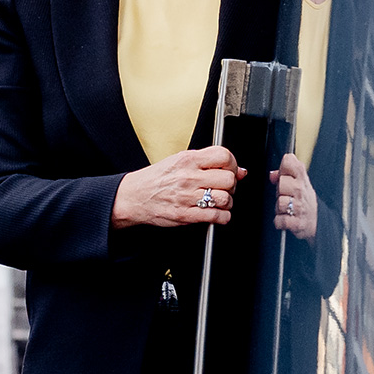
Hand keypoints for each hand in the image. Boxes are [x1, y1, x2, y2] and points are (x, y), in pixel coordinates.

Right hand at [113, 145, 245, 227]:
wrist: (134, 197)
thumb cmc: (156, 179)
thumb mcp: (180, 161)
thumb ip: (209, 163)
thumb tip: (240, 171)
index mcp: (188, 159)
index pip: (224, 156)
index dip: (233, 164)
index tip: (231, 170)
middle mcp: (188, 177)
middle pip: (228, 179)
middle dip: (231, 185)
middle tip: (224, 188)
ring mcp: (187, 197)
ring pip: (225, 198)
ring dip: (227, 203)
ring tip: (219, 201)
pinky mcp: (185, 215)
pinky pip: (216, 216)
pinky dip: (222, 217)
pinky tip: (217, 213)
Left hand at [271, 153, 317, 240]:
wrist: (317, 220)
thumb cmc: (304, 200)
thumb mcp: (299, 183)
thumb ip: (284, 174)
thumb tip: (272, 174)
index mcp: (301, 179)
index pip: (289, 162)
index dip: (283, 168)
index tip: (284, 174)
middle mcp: (301, 191)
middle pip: (281, 183)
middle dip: (279, 191)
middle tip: (286, 195)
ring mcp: (299, 207)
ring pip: (279, 203)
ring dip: (279, 208)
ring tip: (286, 208)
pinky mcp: (296, 223)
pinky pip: (280, 220)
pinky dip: (280, 221)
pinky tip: (286, 218)